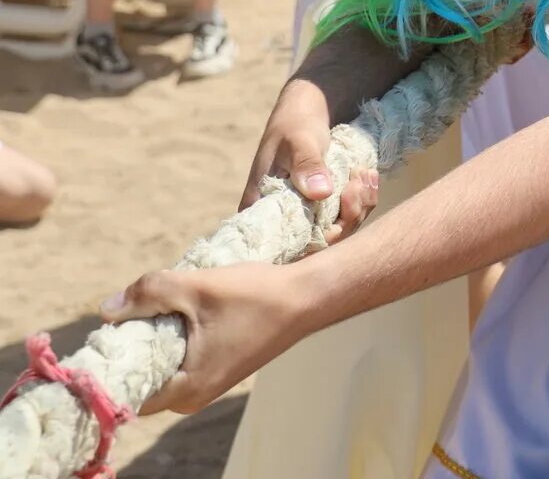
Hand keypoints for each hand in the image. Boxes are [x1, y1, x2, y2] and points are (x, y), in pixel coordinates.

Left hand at [101, 262, 309, 414]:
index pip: (128, 389)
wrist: (307, 297)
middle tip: (136, 310)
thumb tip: (106, 310)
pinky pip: (181, 363)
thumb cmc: (255, 296)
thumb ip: (147, 294)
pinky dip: (175, 340)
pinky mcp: (220, 371)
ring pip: (163, 369)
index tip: (111, 330)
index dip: (114, 361)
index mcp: (188, 387)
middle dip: (135, 346)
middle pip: (144, 379)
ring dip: (156, 339)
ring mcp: (209, 385)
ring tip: (161, 306)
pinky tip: (184, 312)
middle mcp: (196, 396)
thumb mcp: (196, 286)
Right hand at [240, 86, 379, 244]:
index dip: (322, 237)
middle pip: (320, 243)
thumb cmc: (294, 125)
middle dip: (348, 218)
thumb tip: (320, 193)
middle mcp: (283, 219)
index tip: (344, 203)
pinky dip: (362, 200)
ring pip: (338, 231)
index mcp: (263, 210)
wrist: (305, 112)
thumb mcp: (299, 140)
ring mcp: (305, 215)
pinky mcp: (323, 209)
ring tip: (364, 175)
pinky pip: (346, 217)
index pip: (289, 245)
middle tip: (358, 184)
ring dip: (359, 206)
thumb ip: (307, 165)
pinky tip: (368, 177)